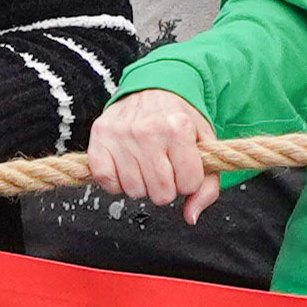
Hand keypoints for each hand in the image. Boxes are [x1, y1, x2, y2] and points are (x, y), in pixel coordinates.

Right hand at [82, 87, 219, 208]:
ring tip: (145, 164)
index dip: (189, 180)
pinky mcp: (99, 138)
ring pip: (134, 191)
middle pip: (161, 193)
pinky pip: (106, 181)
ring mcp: (121, 134)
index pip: (189, 184)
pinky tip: (125, 166)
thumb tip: (190, 217)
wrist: (152, 89)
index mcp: (179, 128)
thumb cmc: (179, 120)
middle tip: (164, 167)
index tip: (184, 165)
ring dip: (142, 184)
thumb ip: (207, 185)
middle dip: (166, 187)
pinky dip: (116, 182)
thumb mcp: (205, 144)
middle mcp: (148, 130)